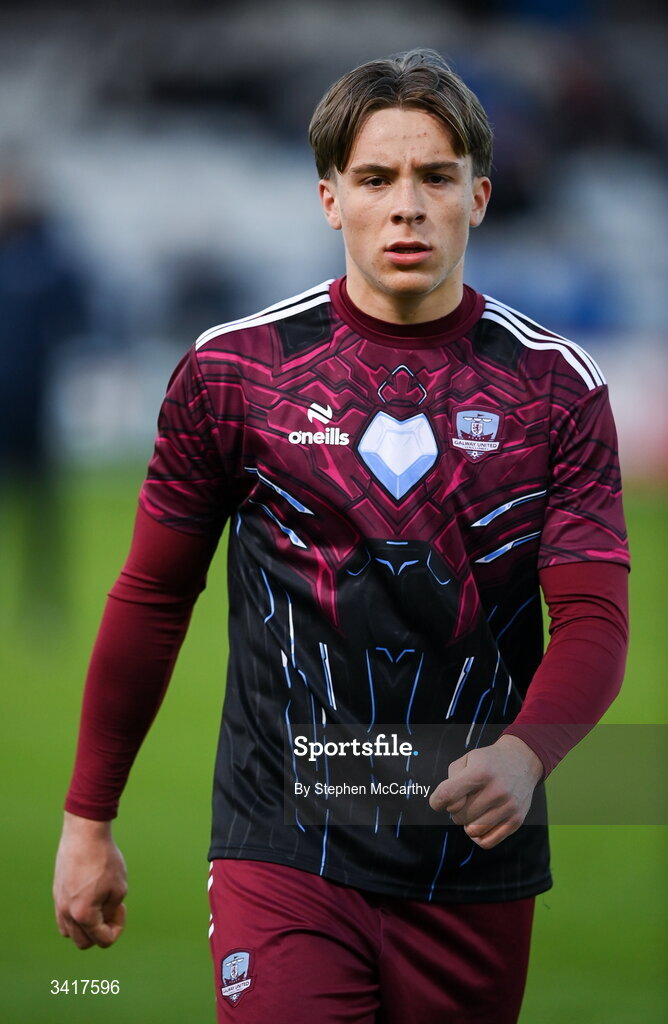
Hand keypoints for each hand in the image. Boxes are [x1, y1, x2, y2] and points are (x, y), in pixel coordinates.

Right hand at [53, 811, 127, 949]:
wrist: (85, 833)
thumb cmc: (105, 859)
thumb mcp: (119, 888)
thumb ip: (111, 912)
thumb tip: (102, 922)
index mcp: (83, 914)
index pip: (103, 940)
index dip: (118, 928)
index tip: (121, 906)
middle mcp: (66, 913)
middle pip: (84, 942)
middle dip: (100, 931)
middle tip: (110, 908)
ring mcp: (58, 903)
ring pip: (70, 932)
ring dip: (86, 927)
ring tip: (99, 904)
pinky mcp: (56, 892)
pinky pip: (63, 917)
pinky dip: (76, 916)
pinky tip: (89, 896)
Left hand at [429, 735, 543, 848]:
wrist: (522, 761)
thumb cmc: (488, 762)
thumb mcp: (467, 759)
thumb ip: (450, 781)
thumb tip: (451, 807)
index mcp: (480, 772)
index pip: (447, 795)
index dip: (437, 802)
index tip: (438, 802)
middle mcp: (496, 791)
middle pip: (459, 816)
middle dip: (455, 811)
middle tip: (464, 800)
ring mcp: (508, 807)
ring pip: (473, 831)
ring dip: (467, 824)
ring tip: (473, 811)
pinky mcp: (516, 820)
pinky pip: (488, 842)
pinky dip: (478, 837)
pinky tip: (480, 823)